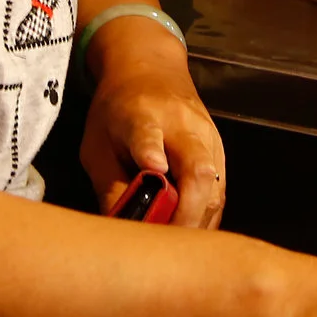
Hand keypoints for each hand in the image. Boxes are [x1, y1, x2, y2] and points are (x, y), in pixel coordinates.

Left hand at [80, 21, 226, 228]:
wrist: (150, 69)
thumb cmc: (117, 110)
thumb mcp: (96, 145)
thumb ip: (109, 186)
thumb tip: (123, 233)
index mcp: (141, 115)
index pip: (147, 134)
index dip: (150, 151)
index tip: (153, 166)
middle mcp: (182, 124)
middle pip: (198, 169)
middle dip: (187, 212)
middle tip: (168, 245)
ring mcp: (207, 136)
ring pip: (215, 186)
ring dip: (198, 221)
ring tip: (176, 248)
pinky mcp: (220, 150)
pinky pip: (219, 191)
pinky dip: (206, 217)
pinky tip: (189, 233)